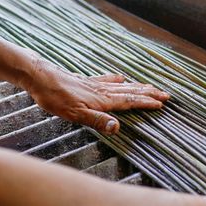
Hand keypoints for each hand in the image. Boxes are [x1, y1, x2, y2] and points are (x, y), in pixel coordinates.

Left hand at [23, 59, 169, 133]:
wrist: (40, 78)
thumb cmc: (56, 98)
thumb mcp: (75, 115)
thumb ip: (97, 121)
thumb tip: (118, 127)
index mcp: (102, 100)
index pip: (129, 102)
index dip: (146, 103)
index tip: (161, 103)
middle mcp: (102, 91)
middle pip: (131, 92)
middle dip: (148, 93)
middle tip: (165, 94)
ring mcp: (94, 84)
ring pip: (122, 86)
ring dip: (138, 87)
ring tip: (150, 86)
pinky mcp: (85, 81)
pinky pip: (107, 80)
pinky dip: (117, 80)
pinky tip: (121, 77)